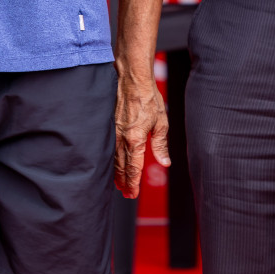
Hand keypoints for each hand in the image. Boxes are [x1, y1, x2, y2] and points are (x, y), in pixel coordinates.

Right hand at [114, 67, 169, 197]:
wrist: (132, 80)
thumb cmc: (148, 98)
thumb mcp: (161, 122)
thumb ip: (161, 145)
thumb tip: (165, 162)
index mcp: (136, 139)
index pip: (133, 168)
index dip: (133, 183)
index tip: (133, 194)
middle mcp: (122, 138)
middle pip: (121, 167)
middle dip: (124, 182)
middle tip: (126, 194)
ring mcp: (114, 132)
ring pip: (113, 159)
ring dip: (116, 173)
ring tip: (119, 184)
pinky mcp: (110, 126)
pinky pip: (110, 148)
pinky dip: (111, 160)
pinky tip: (113, 164)